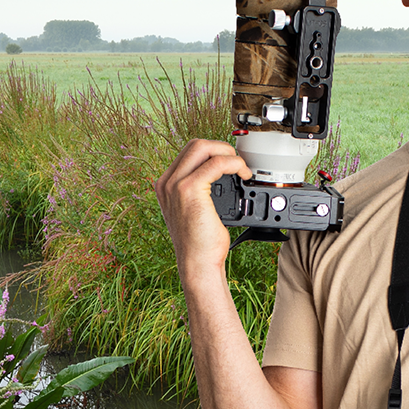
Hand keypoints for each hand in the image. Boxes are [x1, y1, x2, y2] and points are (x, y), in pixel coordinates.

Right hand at [154, 139, 252, 283]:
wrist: (198, 263)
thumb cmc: (200, 244)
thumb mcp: (195, 211)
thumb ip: (200, 192)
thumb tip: (222, 175)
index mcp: (166, 185)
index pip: (189, 153)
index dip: (213, 152)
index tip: (230, 161)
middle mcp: (167, 182)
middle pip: (195, 144)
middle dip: (221, 147)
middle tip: (237, 161)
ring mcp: (175, 185)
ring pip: (203, 147)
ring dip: (227, 153)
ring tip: (241, 167)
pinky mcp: (188, 189)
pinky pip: (215, 163)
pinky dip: (233, 163)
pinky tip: (242, 174)